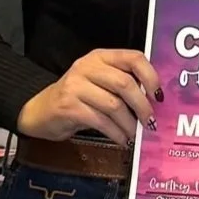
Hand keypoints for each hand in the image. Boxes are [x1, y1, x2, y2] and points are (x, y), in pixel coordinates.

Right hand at [15, 49, 160, 145]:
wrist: (39, 111)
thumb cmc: (77, 98)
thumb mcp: (99, 83)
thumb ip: (122, 83)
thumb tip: (155, 102)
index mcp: (100, 57)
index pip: (133, 57)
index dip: (151, 76)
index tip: (159, 95)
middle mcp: (87, 67)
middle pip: (125, 83)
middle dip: (142, 106)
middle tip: (150, 121)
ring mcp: (75, 86)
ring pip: (114, 105)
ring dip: (129, 124)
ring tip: (135, 135)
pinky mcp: (68, 106)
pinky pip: (101, 121)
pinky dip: (116, 133)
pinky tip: (122, 140)